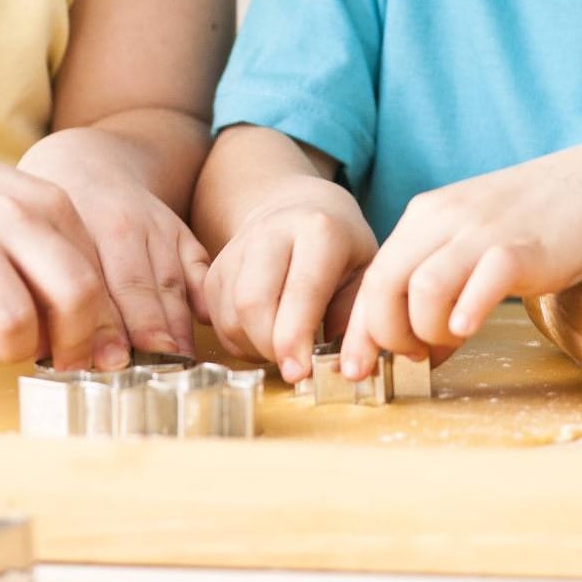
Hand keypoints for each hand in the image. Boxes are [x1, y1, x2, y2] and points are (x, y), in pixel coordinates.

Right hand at [0, 132, 129, 371]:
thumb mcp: (22, 208)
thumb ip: (60, 256)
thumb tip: (98, 330)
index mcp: (48, 204)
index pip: (99, 280)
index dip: (99, 331)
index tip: (90, 355)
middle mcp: (12, 216)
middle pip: (75, 297)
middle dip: (72, 345)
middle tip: (54, 359)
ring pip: (15, 322)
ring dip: (15, 350)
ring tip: (3, 342)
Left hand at [18, 128, 211, 356]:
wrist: (89, 160)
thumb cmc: (48, 215)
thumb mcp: (29, 237)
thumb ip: (35, 284)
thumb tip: (41, 342)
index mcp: (76, 227)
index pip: (90, 287)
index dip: (100, 329)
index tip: (107, 364)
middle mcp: (120, 225)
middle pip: (135, 288)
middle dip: (143, 334)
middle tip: (145, 373)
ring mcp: (154, 227)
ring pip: (168, 282)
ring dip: (174, 326)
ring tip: (175, 364)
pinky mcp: (179, 232)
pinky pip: (197, 266)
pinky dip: (203, 295)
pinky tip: (206, 324)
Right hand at [204, 175, 376, 383]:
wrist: (299, 208)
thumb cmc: (341, 248)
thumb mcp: (366, 274)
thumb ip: (359, 320)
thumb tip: (351, 370)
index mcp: (319, 231)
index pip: (300, 290)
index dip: (295, 338)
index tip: (300, 374)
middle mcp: (270, 232)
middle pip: (251, 302)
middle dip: (268, 347)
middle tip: (294, 368)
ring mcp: (237, 248)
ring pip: (229, 314)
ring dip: (253, 347)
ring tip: (283, 350)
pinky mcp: (215, 268)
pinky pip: (216, 317)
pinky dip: (238, 340)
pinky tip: (264, 337)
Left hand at [340, 143, 581, 379]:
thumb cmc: (532, 224)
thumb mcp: (470, 245)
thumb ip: (441, 289)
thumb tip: (422, 351)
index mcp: (422, 219)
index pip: (371, 278)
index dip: (359, 331)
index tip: (356, 369)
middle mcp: (441, 220)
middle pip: (382, 284)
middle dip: (386, 336)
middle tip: (412, 357)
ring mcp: (479, 233)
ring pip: (422, 289)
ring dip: (426, 330)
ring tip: (449, 342)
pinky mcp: (520, 249)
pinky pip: (481, 282)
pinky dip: (467, 312)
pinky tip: (469, 328)